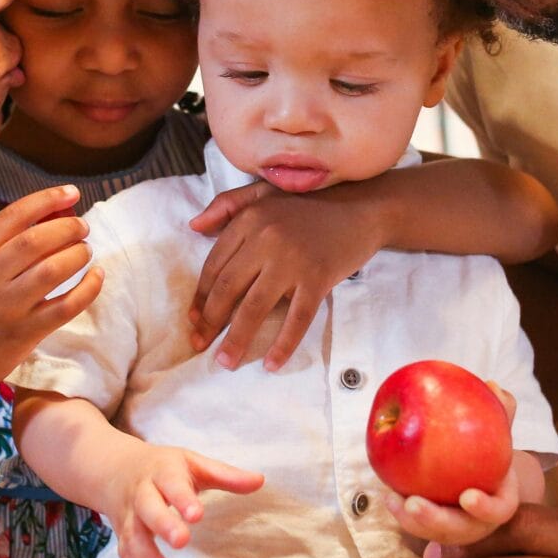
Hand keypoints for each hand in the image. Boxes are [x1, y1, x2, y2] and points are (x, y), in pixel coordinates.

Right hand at [0, 184, 101, 381]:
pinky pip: (68, 305)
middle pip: (36, 240)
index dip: (46, 199)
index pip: (13, 216)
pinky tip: (96, 275)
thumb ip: (9, 241)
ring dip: (78, 254)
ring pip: (54, 270)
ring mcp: (6, 308)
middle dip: (68, 227)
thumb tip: (60, 209)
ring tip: (85, 251)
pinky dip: (89, 287)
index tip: (72, 192)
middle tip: (83, 227)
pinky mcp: (27, 332)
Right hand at [112, 444, 263, 557]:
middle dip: (163, 525)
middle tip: (181, 541)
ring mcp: (129, 516)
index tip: (197, 514)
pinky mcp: (123, 535)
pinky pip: (126, 555)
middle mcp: (142, 494)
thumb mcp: (193, 463)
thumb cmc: (163, 468)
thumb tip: (259, 481)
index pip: (172, 484)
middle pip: (148, 509)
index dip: (183, 499)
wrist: (115, 469)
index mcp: (163, 472)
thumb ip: (225, 475)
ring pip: (133, 537)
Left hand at [186, 180, 380, 369]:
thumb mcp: (264, 193)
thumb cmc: (311, 204)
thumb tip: (194, 227)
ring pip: (255, 307)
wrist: (363, 207)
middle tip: (201, 345)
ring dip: (237, 339)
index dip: (201, 297)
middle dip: (211, 322)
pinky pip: (296, 318)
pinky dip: (283, 344)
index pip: (215, 265)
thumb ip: (227, 205)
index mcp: (249, 219)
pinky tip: (272, 363)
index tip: (195, 321)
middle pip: (228, 289)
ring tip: (226, 361)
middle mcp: (266, 238)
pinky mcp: (318, 277)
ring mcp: (293, 260)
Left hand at [393, 383, 523, 547]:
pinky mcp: (434, 529)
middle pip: (460, 530)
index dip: (485, 507)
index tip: (467, 496)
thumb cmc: (492, 448)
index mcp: (501, 501)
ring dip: (411, 521)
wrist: (482, 473)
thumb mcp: (499, 430)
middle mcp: (479, 523)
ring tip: (392, 499)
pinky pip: (417, 525)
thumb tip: (492, 385)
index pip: (499, 510)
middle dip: (435, 520)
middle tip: (414, 503)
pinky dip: (401, 512)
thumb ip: (500, 410)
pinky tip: (386, 494)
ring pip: (434, 533)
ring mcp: (456, 529)